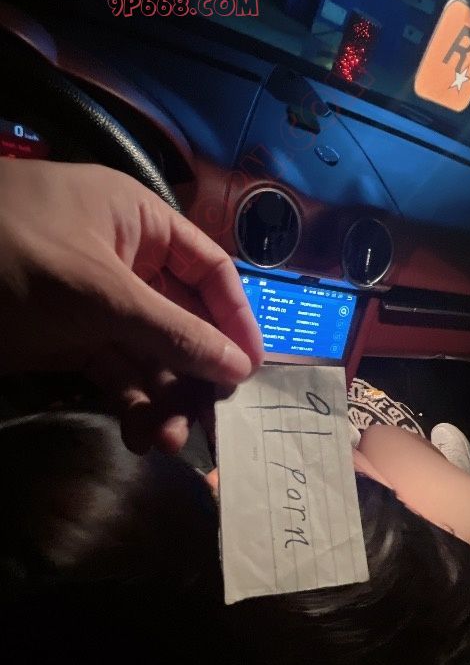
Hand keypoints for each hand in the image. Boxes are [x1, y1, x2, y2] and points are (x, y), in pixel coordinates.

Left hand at [0, 159, 263, 451]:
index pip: (209, 270)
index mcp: (139, 224)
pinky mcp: (69, 342)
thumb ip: (176, 333)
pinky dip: (132, 405)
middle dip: (196, 371)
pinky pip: (117, 374)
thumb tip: (240, 367)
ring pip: (152, 355)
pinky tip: (140, 435)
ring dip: (164, 399)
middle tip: (209, 418)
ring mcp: (96, 305)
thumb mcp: (101, 294)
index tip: (252, 370)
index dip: (235, 318)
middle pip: (184, 320)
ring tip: (165, 440)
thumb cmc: (12, 258)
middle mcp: (126, 262)